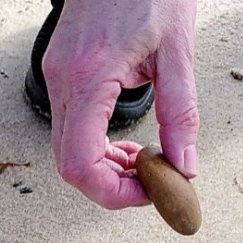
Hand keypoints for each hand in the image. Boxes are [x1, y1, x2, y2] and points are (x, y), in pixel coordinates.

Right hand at [41, 0, 199, 209]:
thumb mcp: (177, 49)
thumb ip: (181, 112)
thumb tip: (185, 163)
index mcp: (90, 78)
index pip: (80, 163)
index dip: (112, 192)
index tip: (146, 192)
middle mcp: (64, 82)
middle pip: (70, 166)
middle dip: (110, 185)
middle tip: (148, 181)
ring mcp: (57, 78)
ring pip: (67, 152)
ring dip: (103, 168)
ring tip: (140, 160)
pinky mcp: (60, 74)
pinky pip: (69, 129)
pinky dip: (95, 146)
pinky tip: (122, 141)